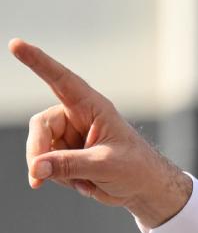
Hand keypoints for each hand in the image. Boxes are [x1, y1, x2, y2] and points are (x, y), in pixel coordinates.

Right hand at [9, 38, 191, 228]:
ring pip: (41, 149)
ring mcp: (69, 136)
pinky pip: (48, 165)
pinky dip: (61, 178)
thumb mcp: (105, 166)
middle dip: (38, 152)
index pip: (61, 80)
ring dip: (55, 171)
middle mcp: (77, 116)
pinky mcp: (66, 153)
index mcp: (92, 107)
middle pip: (41, 127)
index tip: (16, 44)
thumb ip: (70, 164)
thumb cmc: (135, 169)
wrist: (145, 188)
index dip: (38, 62)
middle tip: (38, 179)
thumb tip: (35, 167)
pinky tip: (85, 184)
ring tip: (85, 182)